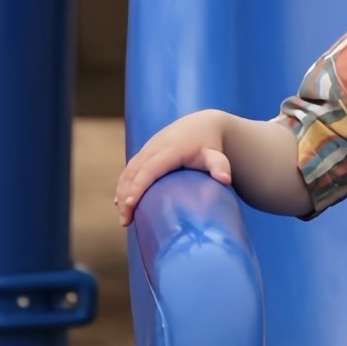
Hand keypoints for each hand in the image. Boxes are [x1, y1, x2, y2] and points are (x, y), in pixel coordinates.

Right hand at [114, 110, 234, 223]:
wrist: (205, 124)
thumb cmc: (210, 144)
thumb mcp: (216, 154)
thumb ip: (220, 165)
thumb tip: (225, 180)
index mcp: (171, 148)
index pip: (149, 169)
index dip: (138, 187)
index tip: (129, 205)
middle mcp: (156, 146)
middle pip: (134, 171)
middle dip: (126, 195)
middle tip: (125, 221)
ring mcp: (149, 147)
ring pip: (129, 169)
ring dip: (122, 192)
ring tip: (124, 217)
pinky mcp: (146, 150)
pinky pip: (130, 167)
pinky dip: (124, 183)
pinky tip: (121, 201)